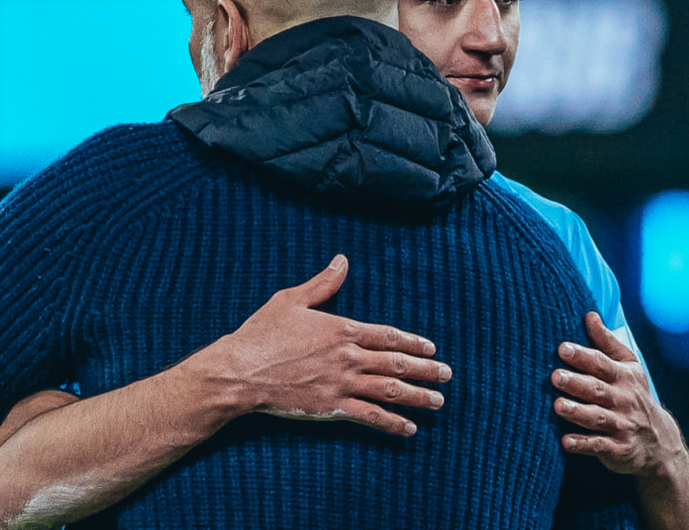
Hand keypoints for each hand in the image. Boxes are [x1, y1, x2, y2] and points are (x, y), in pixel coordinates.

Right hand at [212, 255, 450, 435]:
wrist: (241, 371)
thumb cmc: (262, 334)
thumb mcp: (291, 300)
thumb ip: (322, 284)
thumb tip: (342, 260)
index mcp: (341, 329)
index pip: (388, 335)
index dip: (413, 342)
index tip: (430, 348)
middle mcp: (348, 356)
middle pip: (397, 362)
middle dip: (426, 369)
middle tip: (447, 374)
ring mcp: (342, 383)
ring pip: (390, 389)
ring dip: (418, 396)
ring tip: (438, 401)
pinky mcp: (332, 407)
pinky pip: (370, 415)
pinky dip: (392, 423)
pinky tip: (409, 429)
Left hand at [552, 312, 685, 477]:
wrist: (660, 442)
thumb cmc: (634, 396)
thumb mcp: (628, 366)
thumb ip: (606, 342)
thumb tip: (589, 315)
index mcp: (624, 377)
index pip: (601, 364)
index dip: (582, 355)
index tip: (562, 348)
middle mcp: (623, 400)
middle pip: (597, 389)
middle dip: (576, 383)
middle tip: (555, 376)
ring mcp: (622, 425)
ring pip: (597, 418)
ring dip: (578, 412)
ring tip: (558, 406)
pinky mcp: (618, 449)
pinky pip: (599, 446)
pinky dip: (583, 444)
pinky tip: (565, 442)